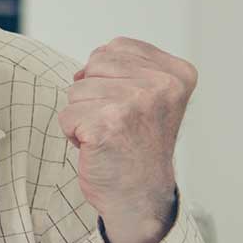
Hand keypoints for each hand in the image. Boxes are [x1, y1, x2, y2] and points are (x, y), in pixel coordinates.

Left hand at [58, 37, 194, 242]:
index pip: (116, 47)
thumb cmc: (139, 146)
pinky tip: (97, 147)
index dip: (109, 77)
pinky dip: (73, 133)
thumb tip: (81, 70)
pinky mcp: (107, 124)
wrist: (140, 194)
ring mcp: (134, 102)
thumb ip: (126, 69)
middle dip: (94, 95)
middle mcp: (160, 85)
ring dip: (83, 115)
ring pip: (77, 90)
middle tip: (117, 123)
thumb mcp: (150, 96)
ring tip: (108, 135)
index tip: (131, 108)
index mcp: (176, 73)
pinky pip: (67, 115)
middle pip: (94, 65)